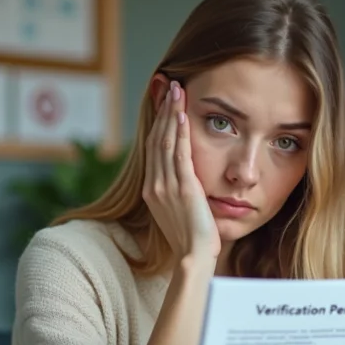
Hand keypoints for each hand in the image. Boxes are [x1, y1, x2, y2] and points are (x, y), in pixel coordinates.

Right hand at [142, 80, 219, 262]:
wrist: (193, 257)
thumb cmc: (192, 241)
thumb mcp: (180, 213)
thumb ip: (179, 194)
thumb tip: (187, 183)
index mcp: (151, 191)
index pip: (154, 149)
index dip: (159, 124)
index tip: (165, 104)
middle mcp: (154, 185)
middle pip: (157, 139)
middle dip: (163, 111)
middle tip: (170, 87)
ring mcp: (166, 185)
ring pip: (166, 141)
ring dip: (171, 113)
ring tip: (177, 90)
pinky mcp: (182, 187)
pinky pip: (179, 152)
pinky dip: (179, 131)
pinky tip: (182, 113)